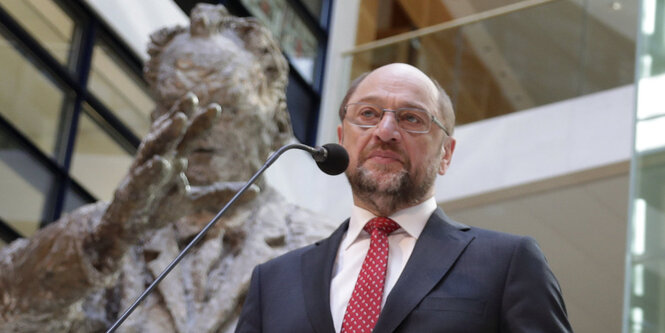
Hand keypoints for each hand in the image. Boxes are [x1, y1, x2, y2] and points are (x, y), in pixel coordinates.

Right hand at [88, 93, 256, 269]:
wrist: (127, 229)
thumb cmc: (158, 206)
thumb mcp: (193, 200)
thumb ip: (221, 193)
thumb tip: (257, 190)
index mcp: (172, 158)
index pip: (187, 136)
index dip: (199, 121)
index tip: (216, 107)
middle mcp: (157, 159)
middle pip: (170, 135)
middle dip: (181, 117)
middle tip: (193, 98)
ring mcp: (142, 173)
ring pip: (154, 149)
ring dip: (167, 133)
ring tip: (180, 120)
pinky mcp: (130, 192)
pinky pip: (141, 179)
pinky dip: (151, 171)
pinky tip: (161, 163)